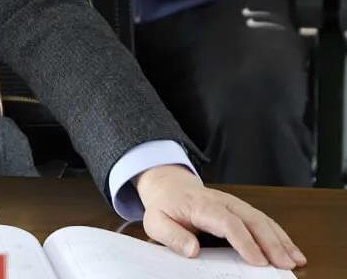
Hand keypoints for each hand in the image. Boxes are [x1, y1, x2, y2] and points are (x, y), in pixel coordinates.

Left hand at [136, 165, 305, 269]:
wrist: (169, 186)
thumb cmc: (165, 207)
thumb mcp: (156, 222)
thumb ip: (172, 236)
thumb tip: (192, 250)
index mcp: (201, 205)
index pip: (227, 222)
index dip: (245, 241)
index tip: (258, 261)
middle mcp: (222, 202)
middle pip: (251, 220)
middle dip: (271, 243)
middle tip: (284, 265)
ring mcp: (235, 204)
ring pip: (262, 219)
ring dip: (281, 239)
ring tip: (295, 260)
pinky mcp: (242, 209)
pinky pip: (264, 220)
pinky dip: (280, 235)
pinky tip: (292, 250)